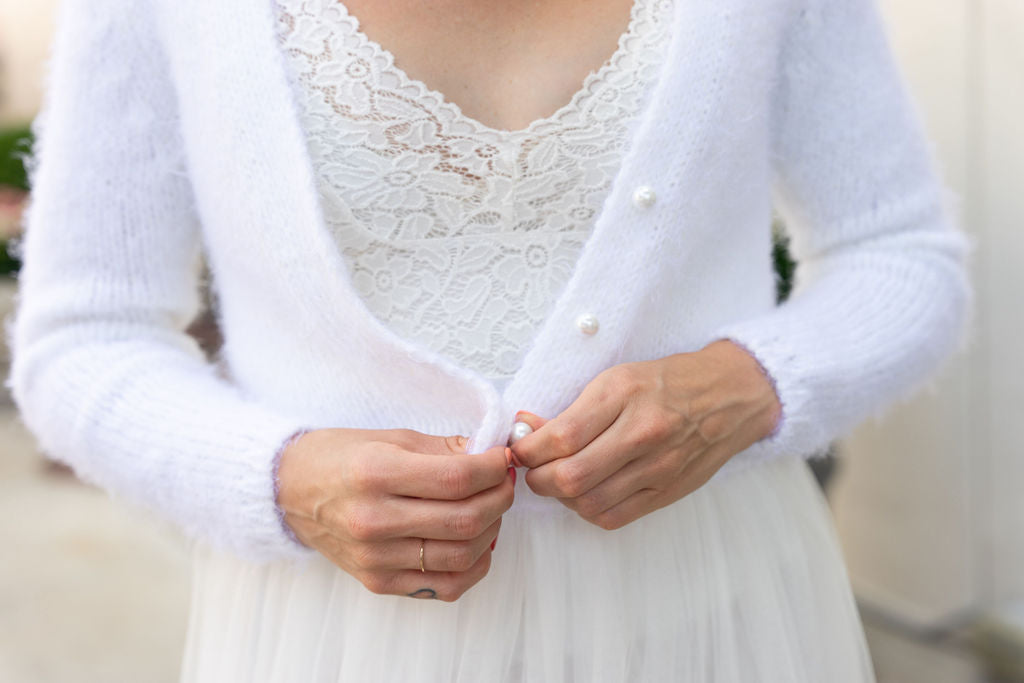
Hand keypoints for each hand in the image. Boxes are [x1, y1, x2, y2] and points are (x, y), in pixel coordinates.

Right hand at [277, 427, 514, 600]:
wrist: (289, 490)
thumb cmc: (340, 456)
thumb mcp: (390, 437)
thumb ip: (443, 449)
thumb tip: (491, 456)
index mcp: (375, 474)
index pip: (458, 478)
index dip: (493, 469)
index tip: (505, 458)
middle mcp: (373, 520)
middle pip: (465, 519)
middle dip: (500, 497)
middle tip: (504, 482)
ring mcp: (375, 557)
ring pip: (463, 555)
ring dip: (493, 529)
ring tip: (491, 508)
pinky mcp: (378, 582)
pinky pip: (446, 585)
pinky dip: (474, 565)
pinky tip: (477, 542)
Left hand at [509, 339, 781, 529]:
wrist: (732, 395)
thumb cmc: (668, 382)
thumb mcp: (618, 378)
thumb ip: (574, 409)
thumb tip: (527, 430)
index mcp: (624, 394)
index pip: (560, 436)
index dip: (528, 449)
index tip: (520, 447)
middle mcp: (643, 432)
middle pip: (570, 477)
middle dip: (538, 478)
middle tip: (533, 469)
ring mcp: (659, 466)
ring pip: (588, 503)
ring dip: (560, 497)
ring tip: (557, 481)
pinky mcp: (668, 491)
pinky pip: (614, 517)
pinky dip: (588, 510)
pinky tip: (584, 494)